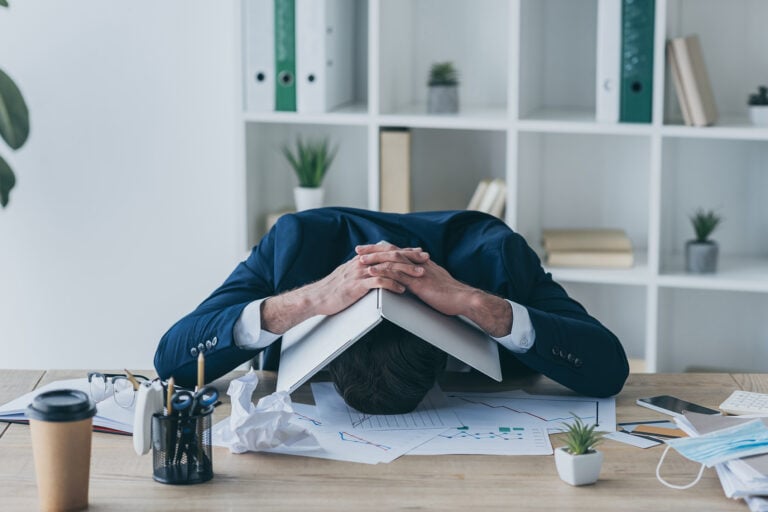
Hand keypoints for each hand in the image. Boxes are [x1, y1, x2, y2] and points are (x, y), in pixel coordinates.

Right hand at [261, 242, 427, 332]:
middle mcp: (362, 263)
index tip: (419, 252)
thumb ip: (362, 271)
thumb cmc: (332, 290)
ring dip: (406, 270)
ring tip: (420, 274)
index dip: (404, 252)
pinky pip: (378, 282)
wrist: (316, 297)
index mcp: (362, 260)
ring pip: (387, 268)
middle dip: (411, 257)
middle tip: (426, 258)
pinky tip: (402, 289)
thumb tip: (375, 271)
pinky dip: (392, 284)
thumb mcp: (349, 276)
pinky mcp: (357, 286)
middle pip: (391, 257)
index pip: (387, 252)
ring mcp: (359, 274)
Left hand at [366, 254, 512, 337]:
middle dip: (374, 249)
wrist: (464, 299)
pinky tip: (371, 272)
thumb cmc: (451, 294)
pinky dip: (382, 271)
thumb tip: (412, 279)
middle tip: (358, 249)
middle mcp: (418, 263)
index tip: (369, 249)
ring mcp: (417, 271)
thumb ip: (423, 278)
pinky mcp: (418, 282)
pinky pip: (397, 274)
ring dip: (374, 258)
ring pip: (392, 260)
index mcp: (421, 263)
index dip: (383, 249)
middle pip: (392, 251)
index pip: (398, 252)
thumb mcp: (435, 282)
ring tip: (360, 258)